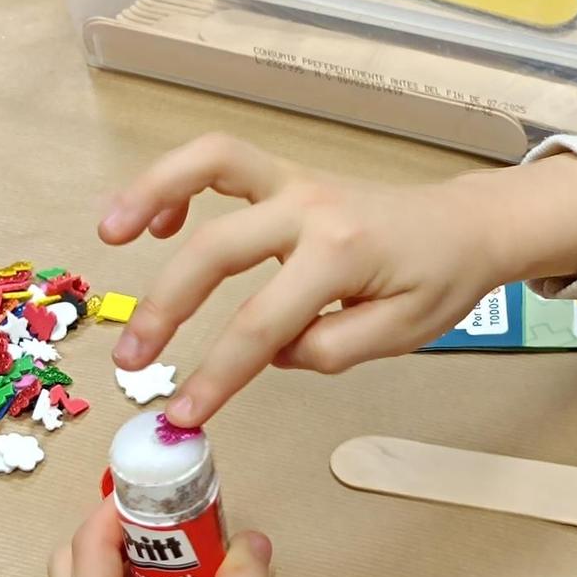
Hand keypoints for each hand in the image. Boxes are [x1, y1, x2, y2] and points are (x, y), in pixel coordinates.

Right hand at [99, 135, 576, 426]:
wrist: (469, 226)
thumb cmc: (440, 278)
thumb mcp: (401, 334)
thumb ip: (331, 349)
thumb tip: (269, 353)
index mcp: (342, 254)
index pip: (262, 325)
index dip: (217, 375)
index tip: (185, 414)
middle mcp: (312, 208)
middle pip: (218, 252)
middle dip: (166, 309)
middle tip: (133, 361)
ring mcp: (296, 183)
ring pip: (207, 164)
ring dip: (149, 192)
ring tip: (106, 235)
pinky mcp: (287, 179)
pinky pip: (221, 162)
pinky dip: (178, 180)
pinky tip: (155, 224)